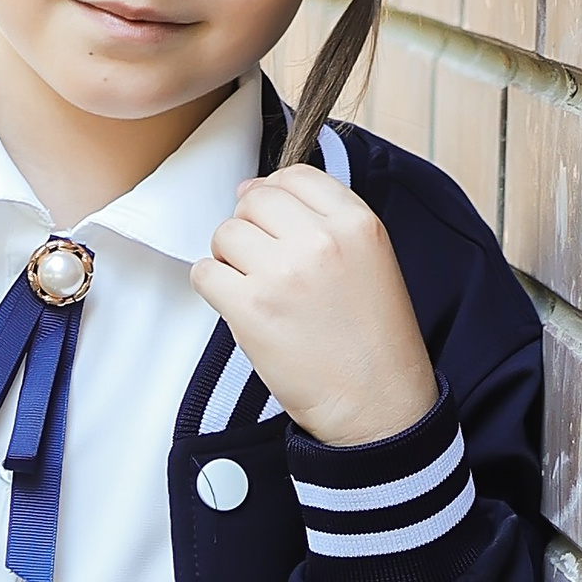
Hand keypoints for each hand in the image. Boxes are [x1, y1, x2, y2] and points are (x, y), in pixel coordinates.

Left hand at [190, 169, 436, 447]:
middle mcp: (321, 240)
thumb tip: (250, 191)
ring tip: (255, 288)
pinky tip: (238, 306)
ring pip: (225, 234)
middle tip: (262, 263)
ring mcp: (283, 273)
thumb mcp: (372, 261)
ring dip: (230, 258)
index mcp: (357, 224)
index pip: (295, 176)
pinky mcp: (252, 309)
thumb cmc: (372, 340)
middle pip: (254, 201)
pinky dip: (212, 287)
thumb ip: (324, 222)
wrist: (376, 405)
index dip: (273, 193)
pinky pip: (205, 273)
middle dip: (249, 227)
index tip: (270, 220)